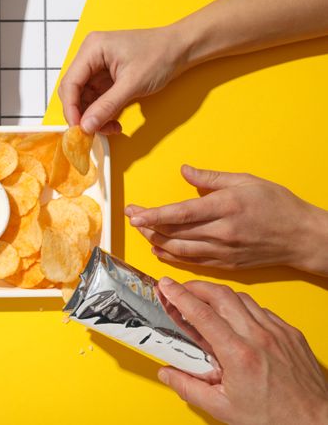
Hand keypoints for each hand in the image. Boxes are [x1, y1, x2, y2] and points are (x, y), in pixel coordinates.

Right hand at [58, 26, 188, 133]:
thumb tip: (86, 126)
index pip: (70, 83)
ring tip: (111, 128)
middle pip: (73, 92)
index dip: (71, 109)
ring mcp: (97, 67)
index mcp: (92, 49)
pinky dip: (102, 113)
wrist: (181, 49)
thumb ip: (107, 106)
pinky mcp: (104, 77)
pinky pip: (96, 100)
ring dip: (94, 117)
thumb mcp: (132, 84)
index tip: (78, 129)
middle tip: (93, 132)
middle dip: (82, 114)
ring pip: (84, 99)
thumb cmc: (160, 56)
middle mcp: (90, 56)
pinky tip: (113, 123)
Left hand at [125, 165, 327, 274]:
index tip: (134, 213)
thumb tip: (184, 171)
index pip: (181, 213)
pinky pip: (191, 262)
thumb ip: (211, 178)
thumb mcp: (245, 181)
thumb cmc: (277, 204)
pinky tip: (159, 250)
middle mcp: (221, 232)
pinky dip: (171, 256)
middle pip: (174, 232)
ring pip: (179, 250)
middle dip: (148, 226)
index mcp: (225, 207)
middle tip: (132, 216)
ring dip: (155, 241)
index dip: (154, 215)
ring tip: (141, 231)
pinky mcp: (225, 264)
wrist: (302, 237)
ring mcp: (223, 251)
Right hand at [156, 278, 327, 424]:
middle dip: (196, 286)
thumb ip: (188, 388)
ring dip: (218, 294)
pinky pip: (261, 310)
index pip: (201, 314)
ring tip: (204, 300)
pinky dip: (242, 307)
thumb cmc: (273, 418)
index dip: (179, 295)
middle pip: (221, 295)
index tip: (166, 285)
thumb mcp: (222, 408)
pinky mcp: (290, 333)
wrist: (314, 421)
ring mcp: (277, 332)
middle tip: (180, 288)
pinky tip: (234, 317)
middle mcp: (258, 337)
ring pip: (242, 298)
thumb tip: (166, 373)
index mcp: (238, 355)